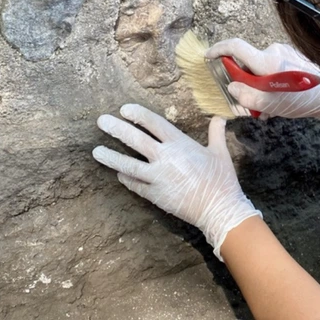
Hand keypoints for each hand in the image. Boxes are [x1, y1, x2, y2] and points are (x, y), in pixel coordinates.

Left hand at [93, 103, 260, 260]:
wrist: (220, 210)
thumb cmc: (223, 180)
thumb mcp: (220, 153)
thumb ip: (216, 133)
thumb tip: (220, 118)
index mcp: (180, 144)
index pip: (153, 123)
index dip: (137, 115)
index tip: (124, 109)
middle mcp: (166, 158)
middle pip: (135, 140)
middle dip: (116, 129)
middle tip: (101, 121)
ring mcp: (158, 177)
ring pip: (128, 164)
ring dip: (111, 157)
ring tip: (96, 151)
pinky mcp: (155, 195)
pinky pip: (135, 184)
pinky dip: (125, 178)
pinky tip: (118, 174)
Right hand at [205, 38, 319, 120]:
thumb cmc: (306, 99)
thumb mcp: (271, 105)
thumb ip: (247, 97)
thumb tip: (233, 88)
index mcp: (265, 61)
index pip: (234, 47)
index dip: (217, 50)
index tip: (209, 56)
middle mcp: (273, 51)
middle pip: (248, 64)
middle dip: (247, 84)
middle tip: (253, 104)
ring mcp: (285, 53)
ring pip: (262, 70)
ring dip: (263, 88)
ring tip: (273, 108)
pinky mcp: (295, 57)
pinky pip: (275, 69)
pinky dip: (274, 83)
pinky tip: (284, 100)